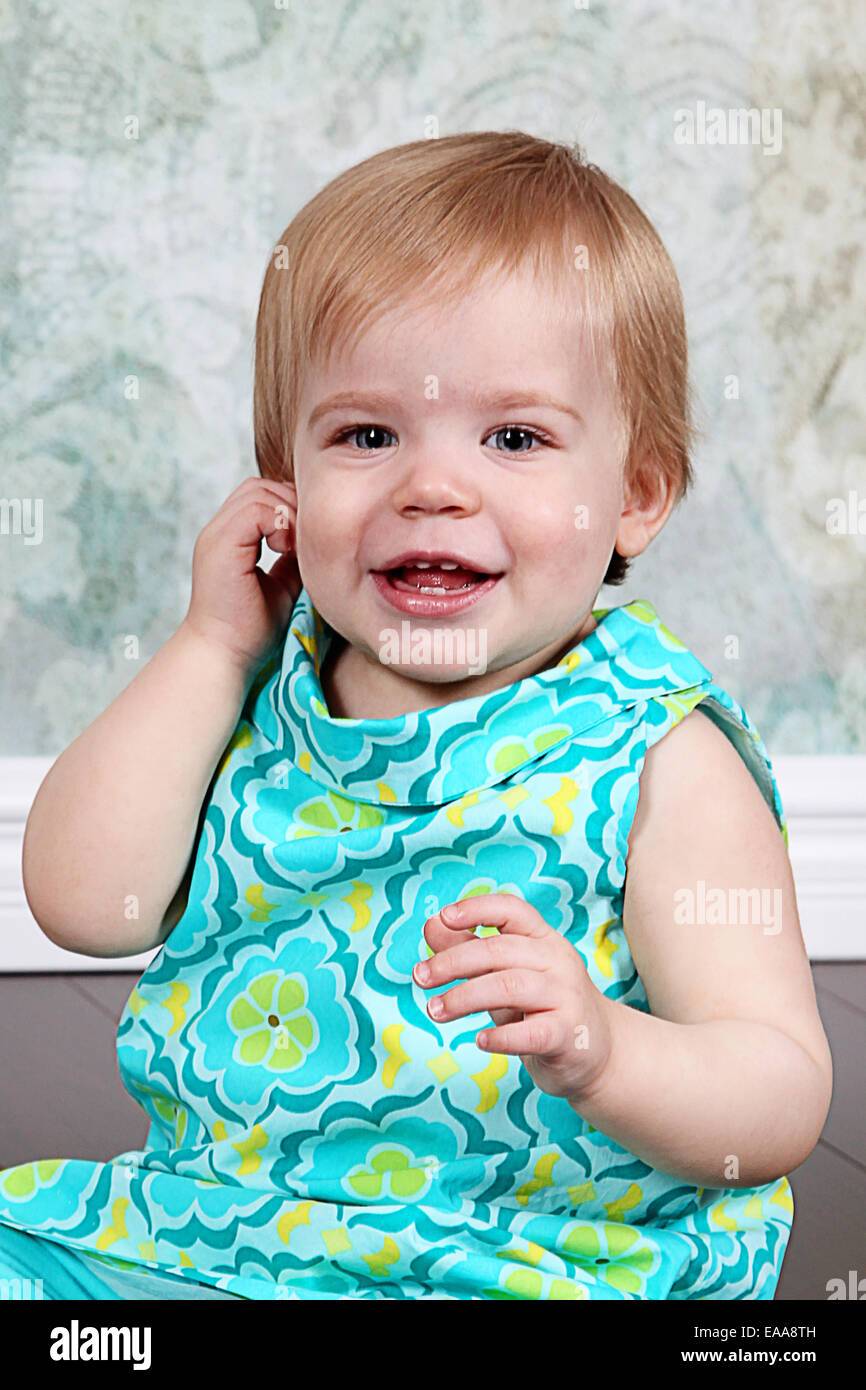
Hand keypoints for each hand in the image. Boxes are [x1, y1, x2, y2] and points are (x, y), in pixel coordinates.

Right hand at [181, 477, 301, 672]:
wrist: (225, 656)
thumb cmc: (252, 630)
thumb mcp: (284, 585)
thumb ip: (294, 557)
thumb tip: (319, 538)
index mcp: (230, 539)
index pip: (262, 495)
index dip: (289, 509)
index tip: (304, 542)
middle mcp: (218, 531)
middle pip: (259, 486)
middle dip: (290, 505)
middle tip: (303, 542)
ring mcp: (216, 536)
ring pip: (257, 492)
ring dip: (286, 514)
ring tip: (293, 548)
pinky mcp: (221, 546)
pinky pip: (254, 510)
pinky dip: (278, 523)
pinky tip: (285, 550)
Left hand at [413, 893, 614, 1101]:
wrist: (598, 1054)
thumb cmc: (542, 1010)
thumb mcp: (504, 976)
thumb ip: (470, 951)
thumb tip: (431, 924)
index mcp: (544, 939)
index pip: (512, 910)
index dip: (477, 908)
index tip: (444, 917)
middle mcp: (559, 961)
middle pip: (500, 950)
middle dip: (453, 962)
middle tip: (420, 977)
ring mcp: (567, 997)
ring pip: (510, 987)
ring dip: (464, 997)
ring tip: (435, 1011)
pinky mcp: (569, 1034)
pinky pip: (531, 1032)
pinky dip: (500, 1037)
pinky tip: (479, 1041)